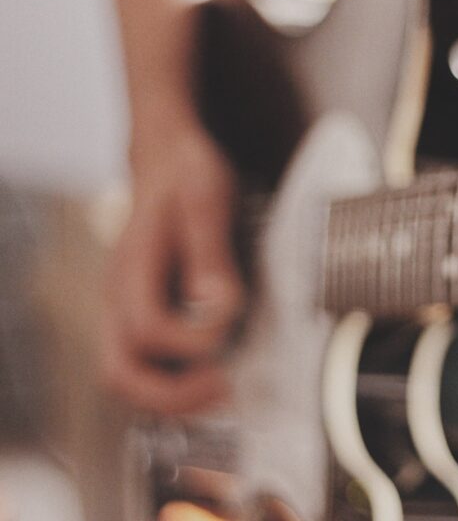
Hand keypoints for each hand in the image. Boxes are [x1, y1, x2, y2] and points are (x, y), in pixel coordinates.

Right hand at [103, 119, 244, 414]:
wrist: (169, 161)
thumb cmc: (188, 175)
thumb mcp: (207, 200)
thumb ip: (210, 253)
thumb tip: (218, 307)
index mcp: (132, 269)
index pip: (147, 328)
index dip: (192, 340)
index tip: (233, 324)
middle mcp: (121, 298)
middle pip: (120, 373)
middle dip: (173, 396)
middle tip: (226, 389)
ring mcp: (129, 310)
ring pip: (132, 379)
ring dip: (176, 398)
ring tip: (227, 390)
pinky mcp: (147, 315)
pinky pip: (152, 367)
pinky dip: (180, 384)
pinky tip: (220, 373)